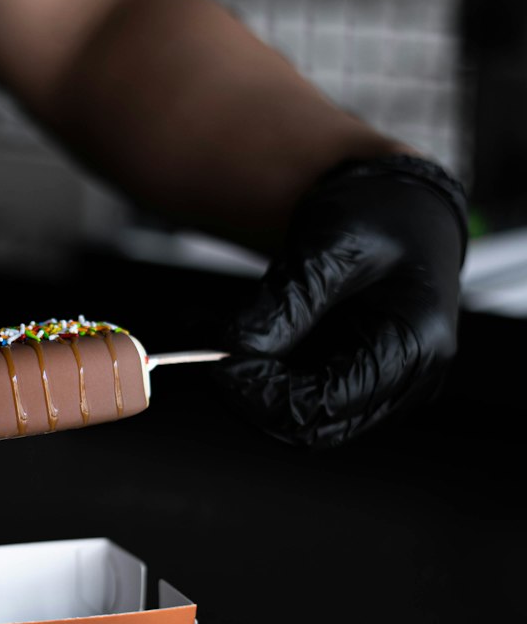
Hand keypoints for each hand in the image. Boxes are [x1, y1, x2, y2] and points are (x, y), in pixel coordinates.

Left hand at [212, 153, 468, 447]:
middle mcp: (405, 379)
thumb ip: (288, 299)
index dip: (263, 391)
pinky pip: (297, 394)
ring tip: (211, 332)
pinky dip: (258, 372)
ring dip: (248, 385)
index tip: (220, 355)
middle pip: (311, 425)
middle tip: (210, 348)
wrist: (399, 199)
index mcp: (414, 346)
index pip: (325, 404)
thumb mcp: (334, 241)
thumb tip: (237, 346)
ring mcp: (379, 384)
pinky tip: (232, 334)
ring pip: (298, 416)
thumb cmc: (383, 211)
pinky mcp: (350, 377)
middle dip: (251, 394)